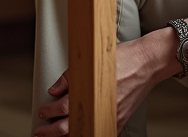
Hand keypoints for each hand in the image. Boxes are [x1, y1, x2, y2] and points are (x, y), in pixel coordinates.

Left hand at [33, 28, 179, 135]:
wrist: (147, 63)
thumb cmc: (123, 59)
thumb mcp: (90, 62)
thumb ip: (70, 78)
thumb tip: (54, 89)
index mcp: (90, 92)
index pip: (62, 108)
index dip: (48, 111)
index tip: (42, 111)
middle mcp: (98, 108)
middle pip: (68, 127)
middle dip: (51, 131)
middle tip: (40, 132)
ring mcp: (110, 117)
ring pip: (83, 132)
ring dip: (67, 135)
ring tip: (56, 135)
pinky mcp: (119, 120)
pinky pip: (99, 131)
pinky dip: (87, 133)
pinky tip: (80, 133)